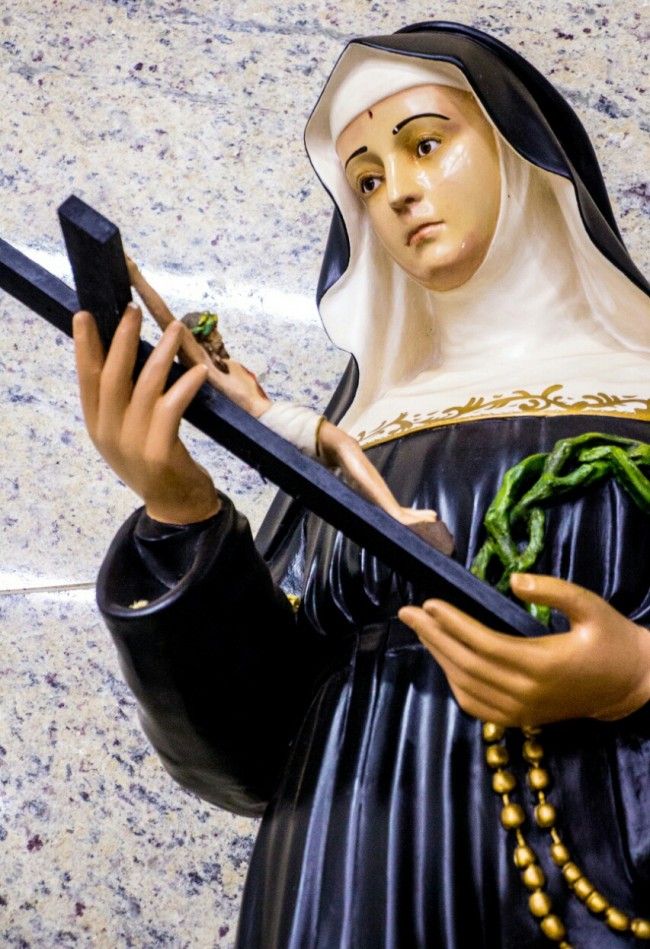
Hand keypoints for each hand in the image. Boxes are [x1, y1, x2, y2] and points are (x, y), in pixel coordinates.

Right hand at [73, 303, 220, 524]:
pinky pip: (172, 408)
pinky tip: (198, 371)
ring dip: (161, 353)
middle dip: (122, 339)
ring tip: (176, 329)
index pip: (86, 378)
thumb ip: (123, 403)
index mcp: (98, 425)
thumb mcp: (129, 433)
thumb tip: (127, 357)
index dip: (84, 346)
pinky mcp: (159, 452)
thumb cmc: (156, 462)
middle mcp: (109, 433)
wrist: (176, 507)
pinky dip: (185, 386)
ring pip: (144, 387)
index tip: (85, 314)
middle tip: (132, 310)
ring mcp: (132, 444)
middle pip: (112, 376)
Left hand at [398, 574, 649, 725]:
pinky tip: (443, 660)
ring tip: (421, 630)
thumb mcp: (591, 606)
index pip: (483, 644)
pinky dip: (454, 683)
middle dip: (433, 636)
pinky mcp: (520, 720)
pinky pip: (476, 706)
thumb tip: (514, 579)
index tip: (429, 603)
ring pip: (466, 686)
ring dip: (439, 657)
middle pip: (466, 664)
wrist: (629, 685)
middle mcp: (526, 693)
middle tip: (408, 613)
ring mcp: (521, 712)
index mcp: (542, 664)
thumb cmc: (610, 640)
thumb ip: (554, 590)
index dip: (453, 623)